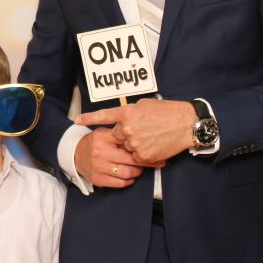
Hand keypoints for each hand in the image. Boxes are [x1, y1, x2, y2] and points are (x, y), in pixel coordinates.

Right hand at [73, 127, 146, 187]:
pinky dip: (129, 181)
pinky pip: (120, 183)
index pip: (127, 142)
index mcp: (102, 137)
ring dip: (137, 172)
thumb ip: (120, 135)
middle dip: (142, 161)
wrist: (76, 154)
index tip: (149, 149)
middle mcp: (99, 151)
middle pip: (130, 159)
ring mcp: (98, 167)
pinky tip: (130, 176)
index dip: (141, 146)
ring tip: (138, 169)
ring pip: (126, 172)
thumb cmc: (94, 143)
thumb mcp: (105, 133)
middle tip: (146, 160)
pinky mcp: (97, 179)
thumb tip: (141, 141)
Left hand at [75, 99, 194, 165]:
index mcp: (127, 113)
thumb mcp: (145, 105)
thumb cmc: (167, 112)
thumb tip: (124, 118)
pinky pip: (136, 157)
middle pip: (116, 135)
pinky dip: (143, 154)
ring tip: (151, 137)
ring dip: (135, 144)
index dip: (89, 118)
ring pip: (126, 147)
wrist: (185, 124)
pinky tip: (154, 145)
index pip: (103, 115)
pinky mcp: (142, 155)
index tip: (76, 120)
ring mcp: (134, 143)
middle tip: (141, 129)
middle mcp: (127, 128)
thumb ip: (130, 112)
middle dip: (125, 134)